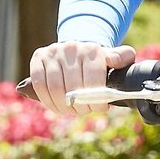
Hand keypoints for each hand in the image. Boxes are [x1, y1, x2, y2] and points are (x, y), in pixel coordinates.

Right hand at [19, 42, 135, 114]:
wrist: (75, 51)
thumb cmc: (96, 62)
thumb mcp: (112, 59)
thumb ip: (122, 57)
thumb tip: (116, 61)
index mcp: (91, 49)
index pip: (92, 80)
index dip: (96, 99)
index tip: (100, 108)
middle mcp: (71, 47)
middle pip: (72, 87)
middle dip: (80, 105)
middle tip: (85, 111)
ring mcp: (52, 52)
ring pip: (55, 88)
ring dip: (63, 106)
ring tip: (72, 110)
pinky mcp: (38, 58)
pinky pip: (39, 85)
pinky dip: (48, 101)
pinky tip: (57, 107)